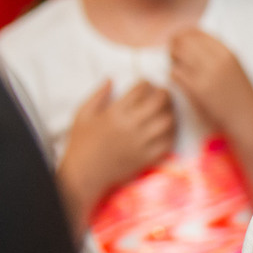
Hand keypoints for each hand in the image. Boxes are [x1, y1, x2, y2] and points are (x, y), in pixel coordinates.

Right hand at [57, 79, 172, 220]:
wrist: (84, 174)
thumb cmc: (81, 143)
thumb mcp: (82, 114)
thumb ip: (98, 95)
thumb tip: (111, 79)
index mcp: (115, 113)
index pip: (140, 89)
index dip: (146, 82)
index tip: (146, 83)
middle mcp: (131, 126)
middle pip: (159, 102)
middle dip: (163, 93)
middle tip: (161, 93)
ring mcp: (141, 143)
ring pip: (167, 122)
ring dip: (170, 112)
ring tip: (165, 110)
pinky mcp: (146, 158)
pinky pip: (167, 143)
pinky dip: (171, 133)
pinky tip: (166, 129)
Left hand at [169, 28, 252, 133]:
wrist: (246, 117)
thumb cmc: (238, 93)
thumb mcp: (233, 66)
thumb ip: (217, 53)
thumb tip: (192, 41)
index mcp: (227, 52)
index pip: (197, 33)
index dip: (184, 33)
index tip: (178, 38)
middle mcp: (218, 60)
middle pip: (185, 41)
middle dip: (174, 44)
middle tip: (172, 53)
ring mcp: (207, 75)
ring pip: (178, 55)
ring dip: (172, 58)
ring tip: (175, 65)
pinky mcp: (198, 90)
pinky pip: (175, 73)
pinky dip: (172, 74)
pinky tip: (176, 78)